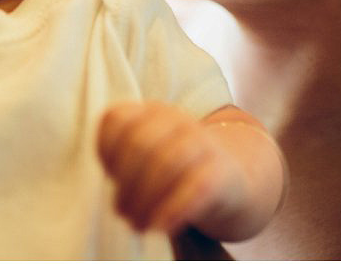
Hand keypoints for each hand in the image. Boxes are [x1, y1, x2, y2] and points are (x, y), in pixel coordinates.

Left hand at [98, 101, 256, 239]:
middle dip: (125, 184)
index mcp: (153, 112)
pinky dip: (172, 208)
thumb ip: (127, 168)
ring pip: (165, 164)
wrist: (235, 182)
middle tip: (123, 213)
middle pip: (139, 144)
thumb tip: (119, 205)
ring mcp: (204, 142)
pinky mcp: (223, 171)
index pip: (116, 119)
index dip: (105, 151)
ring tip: (138, 225)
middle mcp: (178, 120)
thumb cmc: (180, 174)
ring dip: (144, 201)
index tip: (110, 177)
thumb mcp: (150, 161)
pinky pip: (195, 187)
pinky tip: (160, 226)